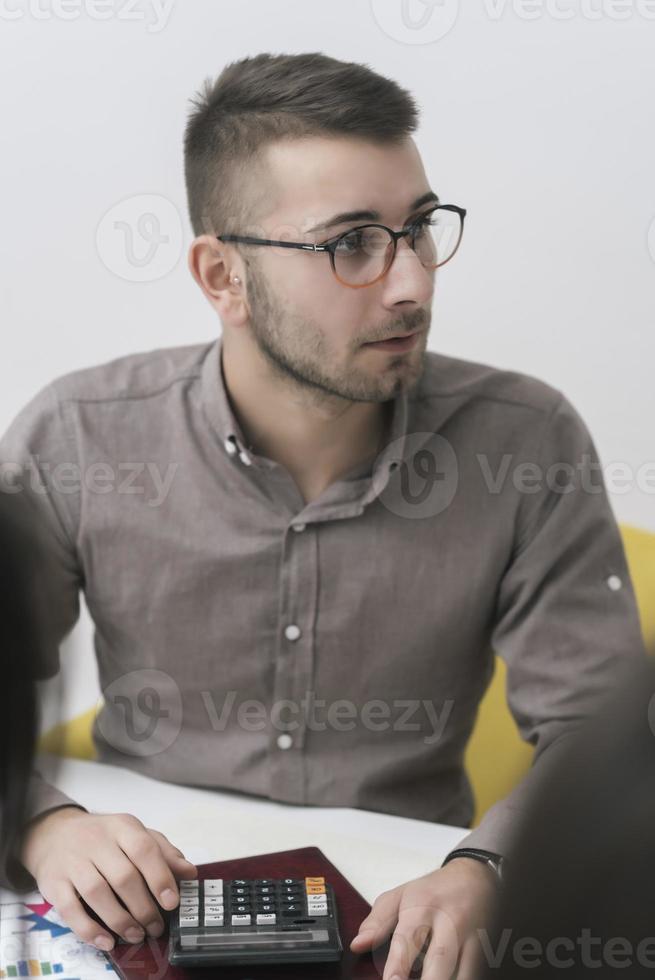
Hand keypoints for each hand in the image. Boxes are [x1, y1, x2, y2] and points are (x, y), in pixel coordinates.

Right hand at [20, 806, 196, 951]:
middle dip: (143, 907)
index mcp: (122, 827)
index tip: (172, 903)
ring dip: (120, 921)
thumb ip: (163, 852)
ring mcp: (73, 862)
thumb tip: (190, 872)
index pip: (144, 849)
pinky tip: (107, 942)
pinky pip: (70, 910)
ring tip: (137, 935)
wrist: (55, 833)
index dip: (160, 877)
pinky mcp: (54, 883)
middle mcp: (97, 841)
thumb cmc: (104, 838)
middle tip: (156, 927)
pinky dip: (90, 929)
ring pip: (98, 894)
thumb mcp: (134, 834)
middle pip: (123, 877)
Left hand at [349, 858, 498, 979]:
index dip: (399, 963)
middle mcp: (449, 922)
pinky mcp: (486, 951)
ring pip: (463, 971)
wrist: (477, 876)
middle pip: (440, 958)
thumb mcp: (401, 896)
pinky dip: (463, 978)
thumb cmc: (435, 890)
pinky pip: (475, 972)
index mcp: (422, 906)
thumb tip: (357, 945)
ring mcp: (471, 938)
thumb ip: (377, 921)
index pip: (409, 938)